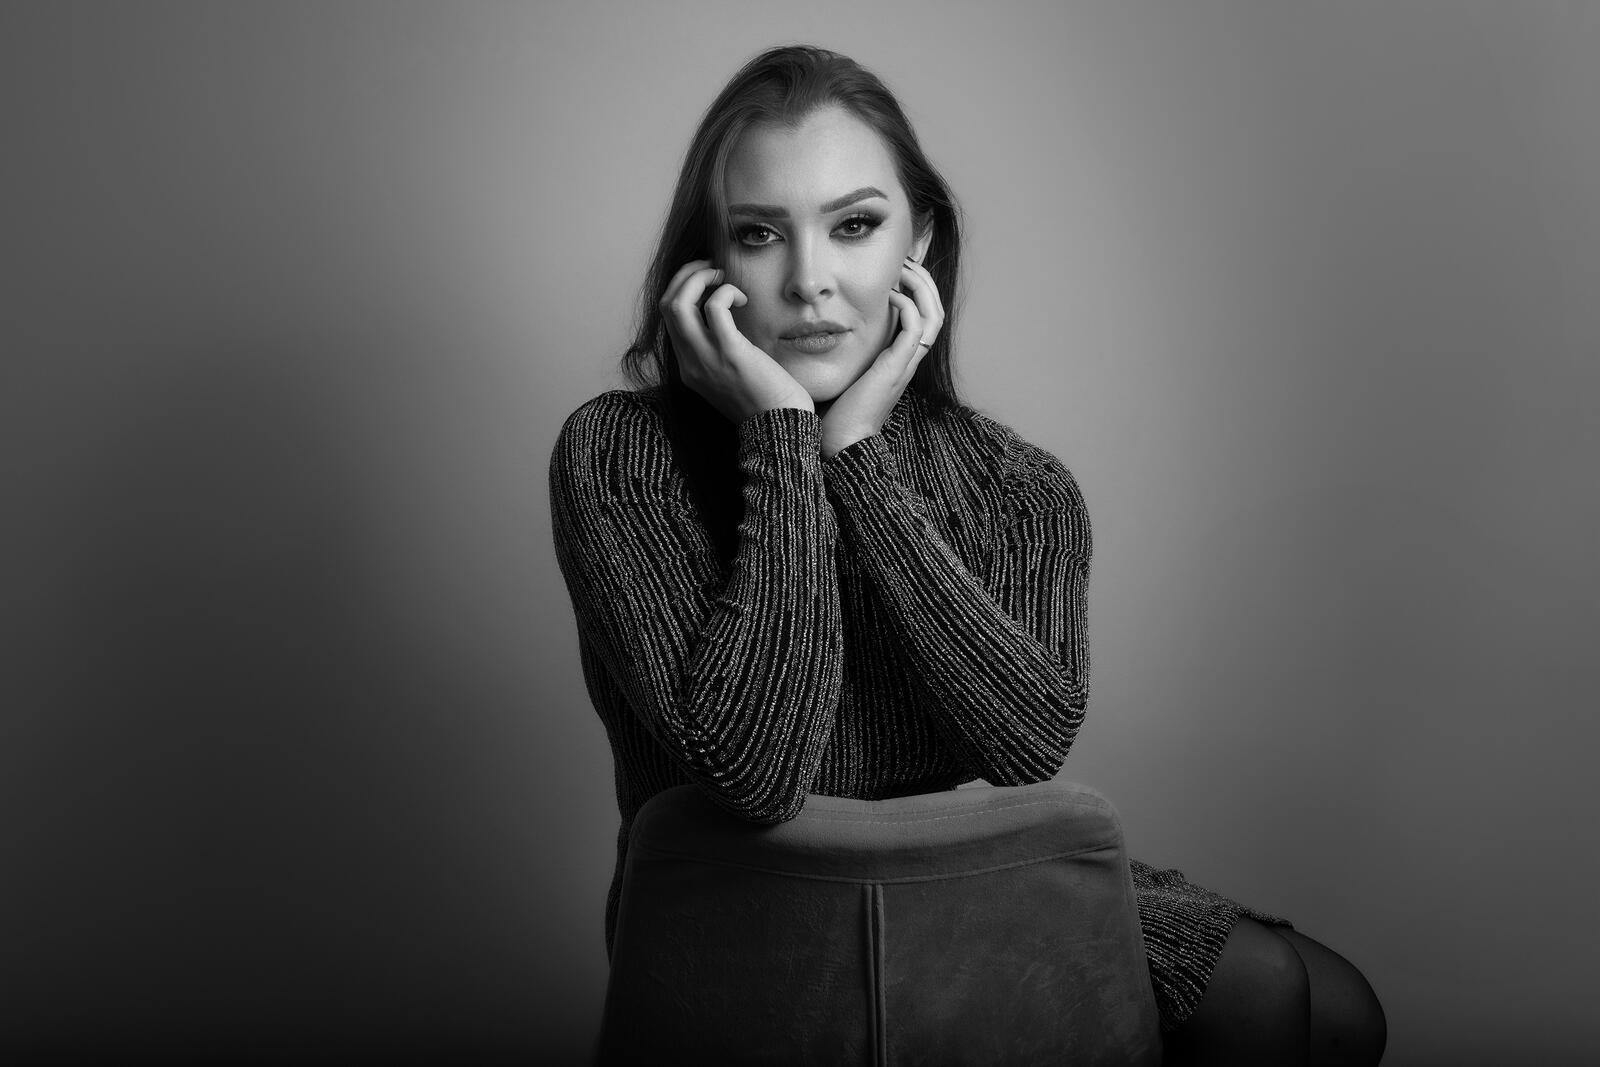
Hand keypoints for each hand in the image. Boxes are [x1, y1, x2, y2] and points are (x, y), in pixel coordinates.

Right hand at [659, 259, 813, 423]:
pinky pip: (714, 308)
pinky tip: (741, 298)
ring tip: (722, 277)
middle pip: (665, 306)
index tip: (706, 282)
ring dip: (698, 278)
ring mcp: (706, 358)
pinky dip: (725, 292)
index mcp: (689, 368)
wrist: (781, 429)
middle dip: (685, 277)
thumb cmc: (765, 402)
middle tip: (712, 269)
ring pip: (677, 303)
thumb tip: (727, 325)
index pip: (669, 320)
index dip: (683, 291)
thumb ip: (720, 355)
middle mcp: (690, 363)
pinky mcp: (731, 353)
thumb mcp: (731, 378)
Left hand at [819, 257, 944, 458]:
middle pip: (936, 311)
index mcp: (899, 360)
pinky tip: (888, 295)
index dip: (917, 290)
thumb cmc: (835, 414)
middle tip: (905, 260)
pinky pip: (915, 328)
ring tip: (903, 268)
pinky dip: (906, 306)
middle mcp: (908, 360)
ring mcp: (905, 364)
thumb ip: (844, 352)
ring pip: (934, 315)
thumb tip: (823, 330)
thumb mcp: (843, 373)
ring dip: (921, 287)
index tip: (898, 270)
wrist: (840, 444)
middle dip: (924, 281)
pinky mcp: (896, 368)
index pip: (923, 317)